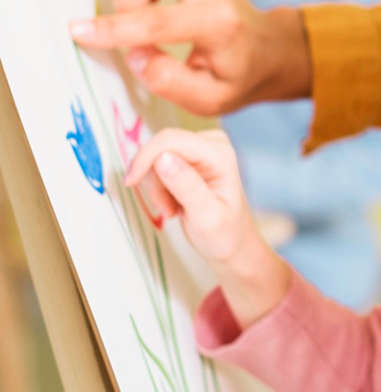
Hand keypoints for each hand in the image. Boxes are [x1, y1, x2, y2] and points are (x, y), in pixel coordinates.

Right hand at [70, 0, 311, 115]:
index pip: (158, 20)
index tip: (79, 32)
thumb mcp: (211, 99)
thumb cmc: (237, 76)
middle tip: (136, 30)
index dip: (115, 28)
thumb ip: (171, 83)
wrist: (267, 49)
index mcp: (220, 22)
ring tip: (144, 10)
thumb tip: (136, 55)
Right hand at [125, 128, 290, 327]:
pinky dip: (162, 186)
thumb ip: (186, 186)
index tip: (132, 184)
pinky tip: (178, 205)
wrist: (237, 250)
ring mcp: (206, 149)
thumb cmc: (225, 238)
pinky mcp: (196, 158)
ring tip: (176, 211)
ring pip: (159, 157)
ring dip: (158, 186)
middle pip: (161, 145)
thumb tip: (167, 158)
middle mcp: (215, 145)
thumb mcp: (204, 217)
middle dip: (154, 179)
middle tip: (167, 210)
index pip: (170, 141)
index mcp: (221, 154)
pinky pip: (163, 165)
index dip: (145, 159)